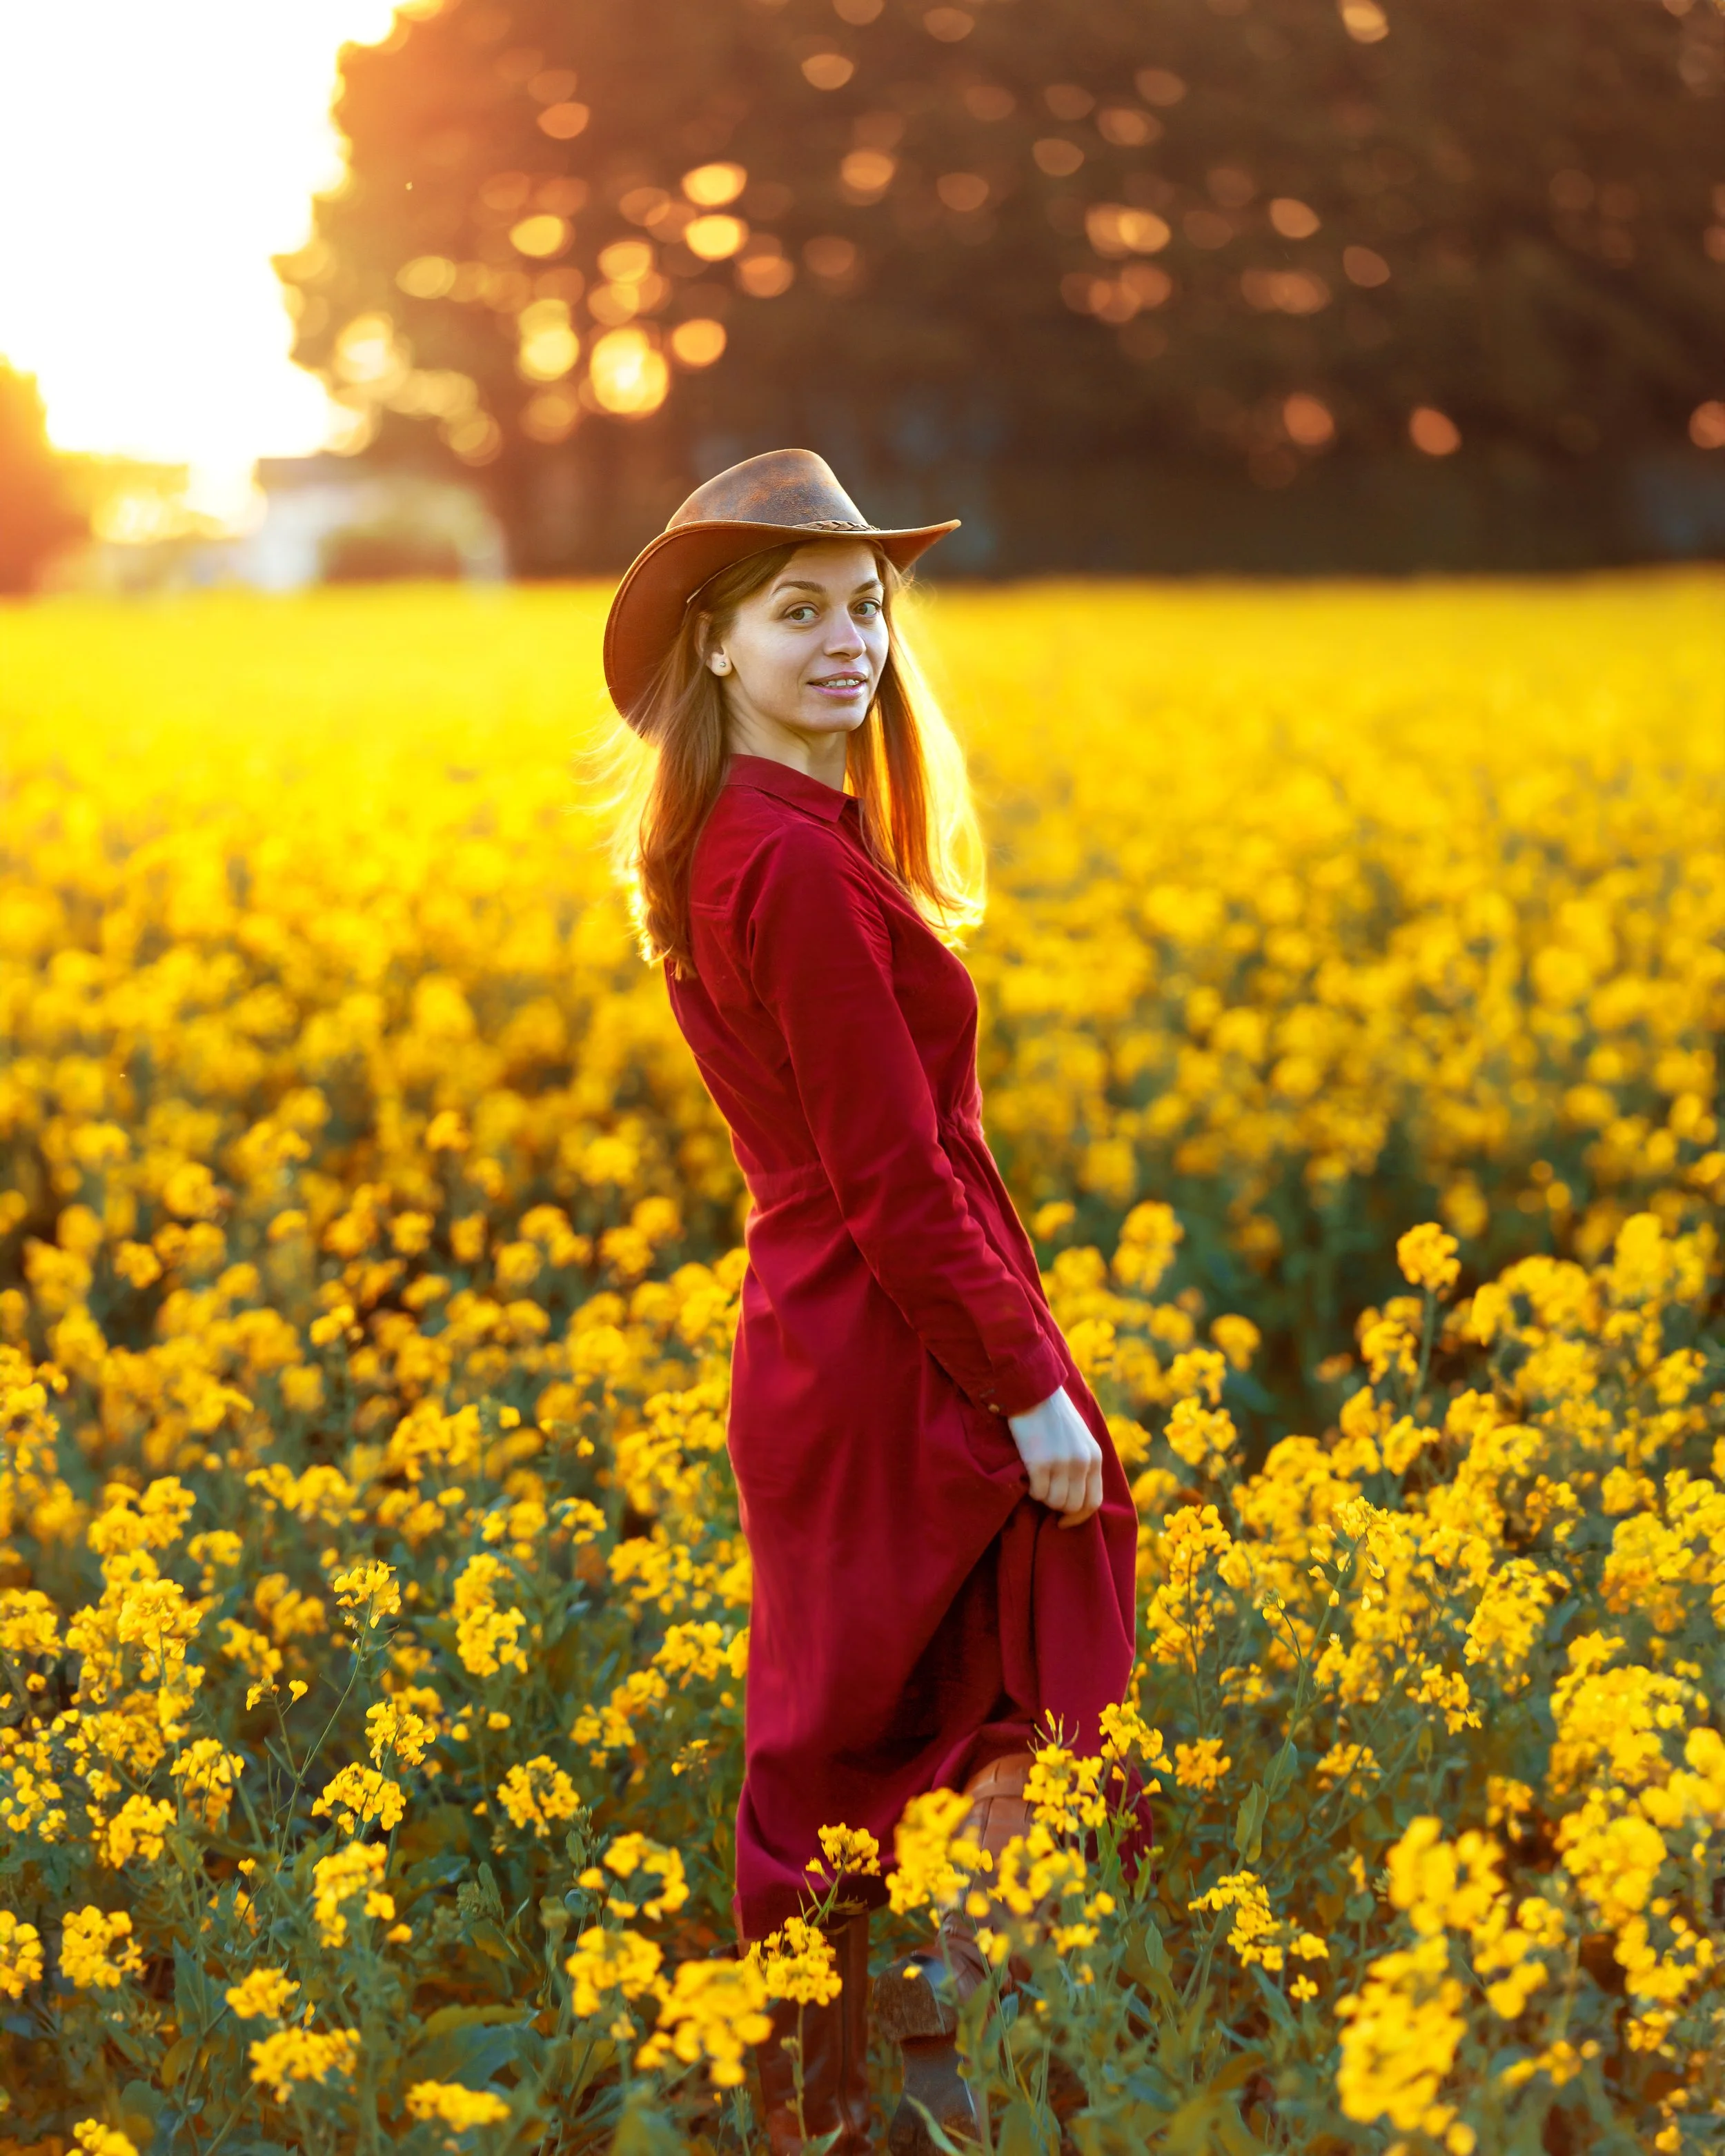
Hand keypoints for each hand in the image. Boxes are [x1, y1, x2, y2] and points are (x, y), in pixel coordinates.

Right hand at [1005, 1385, 1104, 1527]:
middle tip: (1045, 1493)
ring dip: (1043, 1497)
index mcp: (1095, 1456)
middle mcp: (1082, 1462)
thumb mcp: (1080, 1437)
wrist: (1032, 1390)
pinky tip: (1028, 1475)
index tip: (1063, 1521)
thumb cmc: (1053, 1413)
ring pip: (1054, 1502)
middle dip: (1057, 1506)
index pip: (1093, 1502)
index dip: (1078, 1517)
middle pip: (1072, 1505)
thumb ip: (1083, 1461)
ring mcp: (1062, 1463)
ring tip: (1036, 1481)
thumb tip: (1076, 1493)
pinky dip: (1031, 1490)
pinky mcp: (1040, 1462)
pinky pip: (1037, 1493)